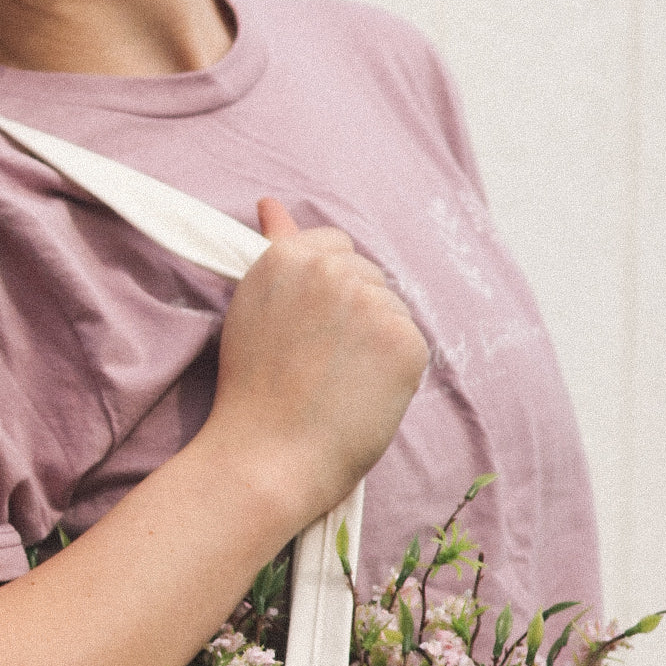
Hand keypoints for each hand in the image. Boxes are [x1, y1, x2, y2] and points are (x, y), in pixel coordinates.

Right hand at [201, 196, 428, 537]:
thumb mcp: (256, 310)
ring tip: (334, 387)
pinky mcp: (405, 341)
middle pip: (368, 277)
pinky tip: (359, 399)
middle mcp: (332, 270)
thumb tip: (272, 204)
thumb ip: (275, 252)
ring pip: (391, 311)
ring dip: (375, 345)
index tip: (308, 334)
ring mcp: (372, 303)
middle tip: (316, 369)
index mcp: (290, 256)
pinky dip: (394, 375)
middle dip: (353, 317)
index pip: (335, 249)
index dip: (326, 296)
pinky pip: (411, 346)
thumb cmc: (254, 395)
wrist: (266, 461)